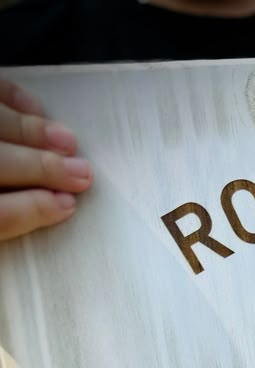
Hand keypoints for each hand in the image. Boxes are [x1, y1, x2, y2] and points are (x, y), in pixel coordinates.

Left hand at [0, 78, 91, 241]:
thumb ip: (10, 220)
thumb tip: (54, 213)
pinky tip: (34, 107)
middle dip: (44, 168)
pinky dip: (13, 96)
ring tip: (67, 142)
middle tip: (82, 174)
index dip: (31, 211)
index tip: (67, 206)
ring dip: (34, 132)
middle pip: (0, 165)